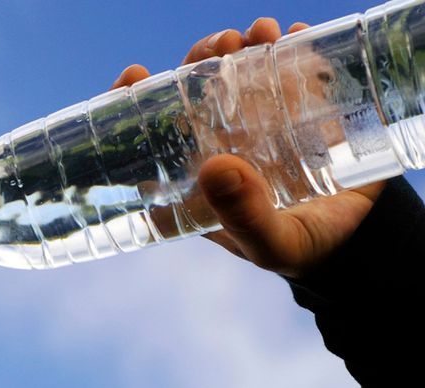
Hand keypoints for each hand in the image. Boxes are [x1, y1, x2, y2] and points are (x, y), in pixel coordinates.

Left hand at [111, 18, 385, 278]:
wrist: (357, 239)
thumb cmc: (300, 249)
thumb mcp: (272, 243)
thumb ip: (245, 218)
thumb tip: (215, 168)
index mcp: (191, 179)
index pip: (148, 136)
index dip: (132, 103)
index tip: (135, 75)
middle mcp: (216, 145)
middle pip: (193, 92)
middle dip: (200, 59)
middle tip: (222, 44)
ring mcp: (255, 123)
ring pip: (236, 73)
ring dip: (243, 46)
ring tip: (260, 35)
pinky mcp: (296, 108)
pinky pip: (287, 69)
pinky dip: (290, 47)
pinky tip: (295, 36)